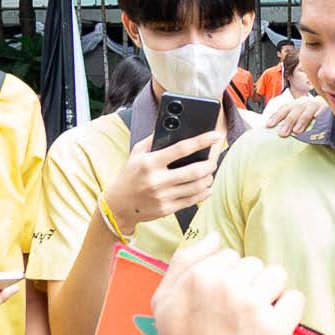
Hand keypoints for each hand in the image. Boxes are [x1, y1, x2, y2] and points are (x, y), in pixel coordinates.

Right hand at [105, 127, 220, 231]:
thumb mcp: (137, 153)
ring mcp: (163, 196)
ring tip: (210, 172)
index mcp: (150, 162)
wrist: (118, 205)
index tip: (215, 136)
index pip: (181, 148)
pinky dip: (204, 193)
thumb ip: (153, 139)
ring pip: (197, 187)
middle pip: (195, 171)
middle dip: (210, 163)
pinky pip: (192, 201)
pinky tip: (207, 187)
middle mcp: (157, 180)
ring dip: (209, 178)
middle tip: (214, 159)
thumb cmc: (130, 174)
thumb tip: (172, 125)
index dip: (202, 141)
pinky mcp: (167, 209)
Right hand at [146, 247, 299, 334]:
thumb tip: (214, 237)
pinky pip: (295, 298)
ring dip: (268, 294)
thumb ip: (183, 261)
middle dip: (248, 285)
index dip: (226, 279)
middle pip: (254, 264)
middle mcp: (227, 286)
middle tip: (235, 315)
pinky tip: (272, 325)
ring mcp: (253, 307)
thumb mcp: (163, 299)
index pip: (230, 256)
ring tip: (253, 319)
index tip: (219, 303)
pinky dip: (288, 310)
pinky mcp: (275, 328)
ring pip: (276, 276)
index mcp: (201, 275)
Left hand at [263, 91, 329, 137]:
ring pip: (307, 111)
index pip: (284, 109)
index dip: (276, 117)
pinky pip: (323, 110)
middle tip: (282, 134)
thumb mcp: (299, 115)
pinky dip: (320, 114)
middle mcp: (305, 102)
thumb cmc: (312, 116)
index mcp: (296, 104)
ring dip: (302, 120)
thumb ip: (290, 121)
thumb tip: (274, 131)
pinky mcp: (328, 107)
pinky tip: (316, 118)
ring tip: (297, 132)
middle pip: (295, 110)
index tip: (268, 126)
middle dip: (288, 122)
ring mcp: (316, 104)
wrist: (332, 107)